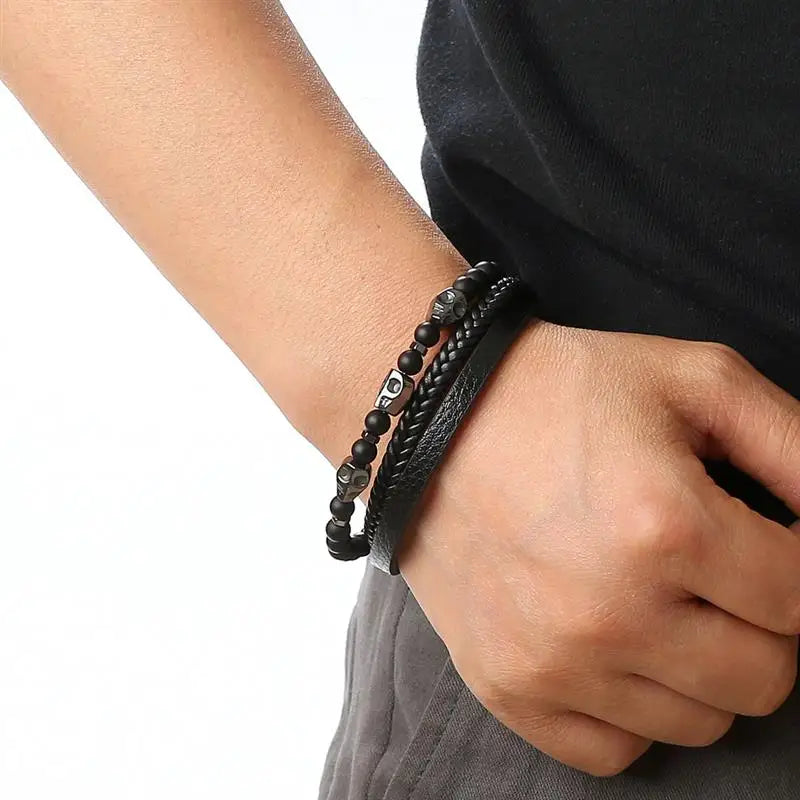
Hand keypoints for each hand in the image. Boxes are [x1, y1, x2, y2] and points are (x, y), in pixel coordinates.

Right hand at [397, 320, 799, 776]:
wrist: (432, 418)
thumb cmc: (562, 392)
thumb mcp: (693, 379)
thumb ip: (799, 445)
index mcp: (667, 525)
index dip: (799, 566)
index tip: (765, 541)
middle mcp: (611, 611)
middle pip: (766, 677)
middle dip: (763, 623)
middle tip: (716, 569)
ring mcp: (554, 661)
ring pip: (699, 722)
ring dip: (699, 665)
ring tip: (657, 597)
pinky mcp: (507, 687)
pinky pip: (616, 750)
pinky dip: (633, 707)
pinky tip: (613, 643)